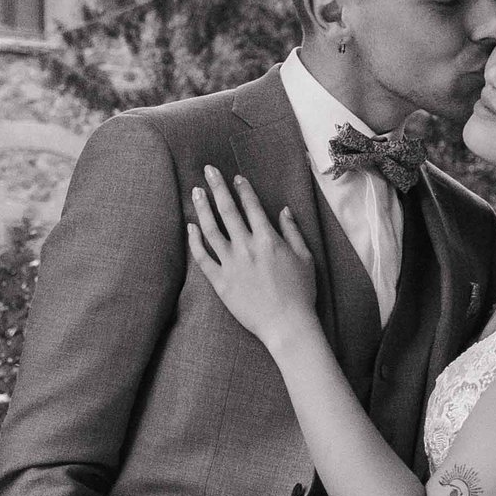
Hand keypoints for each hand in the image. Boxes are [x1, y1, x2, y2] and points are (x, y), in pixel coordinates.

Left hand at [187, 167, 319, 353]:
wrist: (287, 325)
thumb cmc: (301, 293)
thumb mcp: (305, 258)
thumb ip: (293, 231)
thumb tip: (283, 210)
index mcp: (268, 239)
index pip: (251, 206)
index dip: (242, 189)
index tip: (235, 177)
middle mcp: (247, 247)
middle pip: (227, 210)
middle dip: (217, 186)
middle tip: (208, 170)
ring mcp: (231, 264)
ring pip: (210, 229)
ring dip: (202, 208)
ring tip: (196, 192)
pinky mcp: (220, 282)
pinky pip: (202, 258)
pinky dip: (194, 241)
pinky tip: (190, 227)